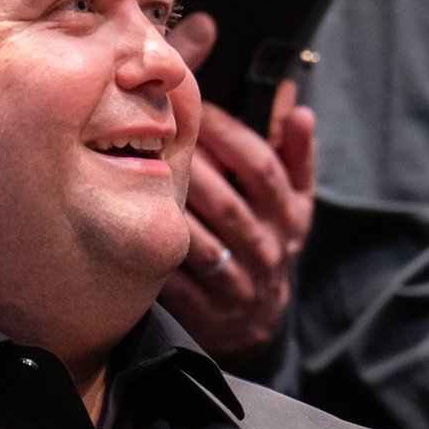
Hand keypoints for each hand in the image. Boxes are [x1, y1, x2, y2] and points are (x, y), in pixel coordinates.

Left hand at [158, 39, 316, 367]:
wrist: (257, 323)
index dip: (228, 135)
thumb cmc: (266, 243)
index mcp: (290, 216)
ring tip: (134, 179)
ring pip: (202, 244)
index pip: (262, 168)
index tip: (194, 108)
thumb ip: (295, 153)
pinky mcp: (210, 314)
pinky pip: (180, 284)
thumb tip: (296, 104)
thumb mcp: (292, 202)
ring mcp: (240, 286)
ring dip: (169, 213)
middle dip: (189, 169)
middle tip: (152, 138)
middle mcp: (269, 251)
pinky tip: (131, 232)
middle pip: (228, 204)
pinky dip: (157, 258)